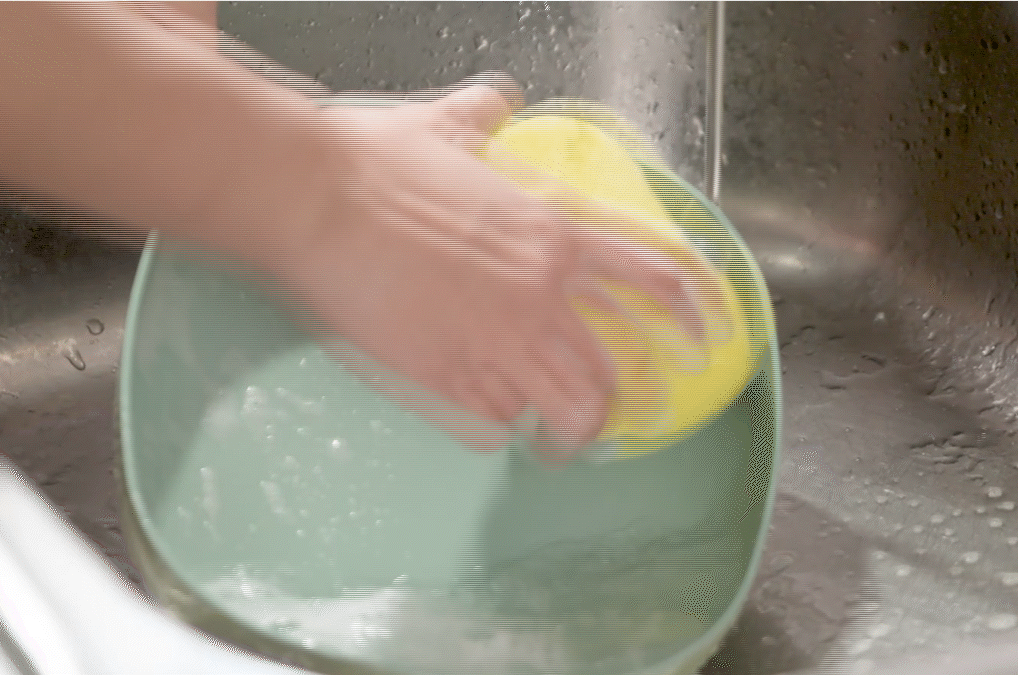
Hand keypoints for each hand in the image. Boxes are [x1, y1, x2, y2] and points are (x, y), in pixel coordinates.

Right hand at [274, 78, 709, 451]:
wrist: (314, 199)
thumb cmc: (375, 162)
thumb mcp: (446, 125)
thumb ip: (485, 115)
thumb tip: (496, 101)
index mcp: (553, 233)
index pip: (653, 277)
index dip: (692, 312)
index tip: (704, 336)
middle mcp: (538, 294)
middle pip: (609, 371)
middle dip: (617, 404)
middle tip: (608, 416)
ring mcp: (494, 340)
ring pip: (562, 410)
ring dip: (566, 434)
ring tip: (556, 443)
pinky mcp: (444, 375)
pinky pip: (495, 422)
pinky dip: (500, 427)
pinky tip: (489, 422)